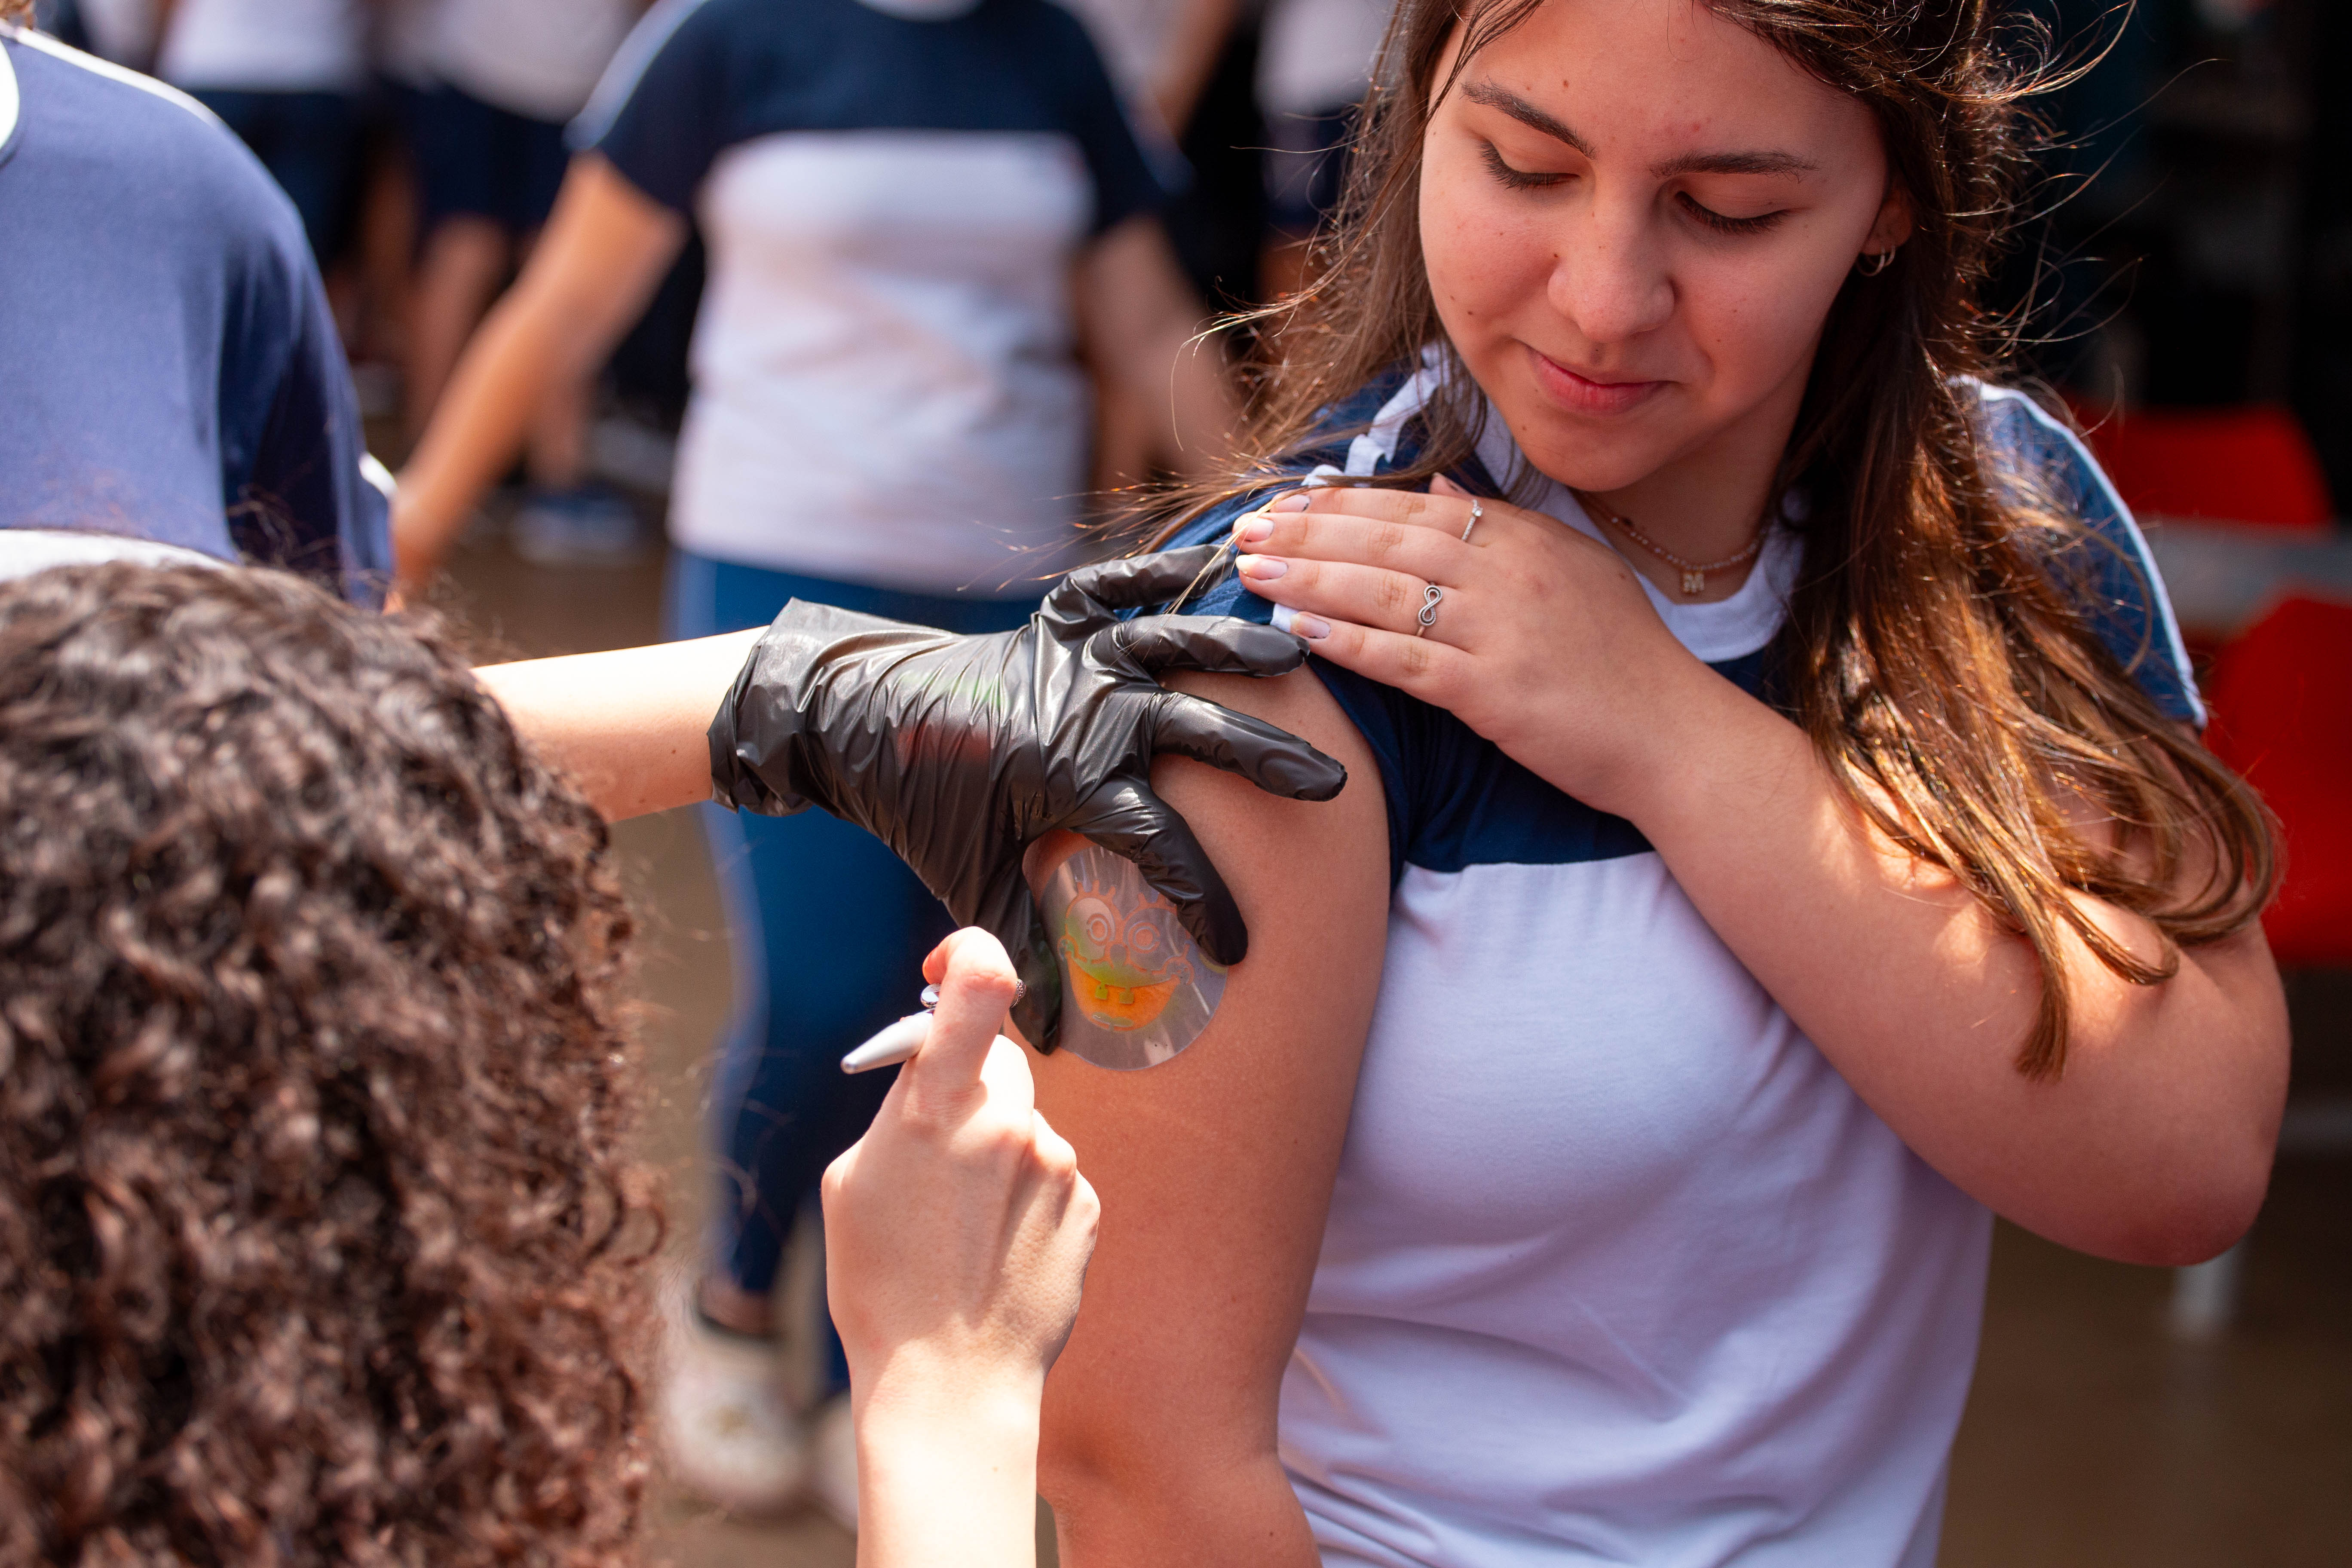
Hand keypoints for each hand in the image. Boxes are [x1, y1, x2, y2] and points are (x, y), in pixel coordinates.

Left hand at [708, 546, 1348, 1047]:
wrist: (857, 718)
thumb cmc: (923, 808)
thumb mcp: (970, 884)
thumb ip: (1020, 951)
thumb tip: (1051, 1042)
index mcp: (1068, 780)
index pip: (1160, 846)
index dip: (1204, 904)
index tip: (1239, 951)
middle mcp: (1084, 711)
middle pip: (1195, 734)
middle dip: (1268, 762)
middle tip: (1332, 787)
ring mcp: (1071, 655)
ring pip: (1170, 644)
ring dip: (1234, 648)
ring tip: (1295, 654)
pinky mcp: (1053, 619)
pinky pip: (1118, 585)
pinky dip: (1164, 571)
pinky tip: (1216, 563)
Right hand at [822, 928, 1097, 1413]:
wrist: (951, 1384)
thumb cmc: (881, 1286)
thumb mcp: (852, 1182)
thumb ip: (900, 1112)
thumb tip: (930, 1075)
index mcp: (940, 1107)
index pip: (981, 983)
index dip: (969, 952)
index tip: (947, 966)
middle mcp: (1010, 1123)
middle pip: (997, 1064)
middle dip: (968, 1090)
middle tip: (939, 1152)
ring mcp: (1058, 1164)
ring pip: (1024, 1126)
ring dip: (997, 1155)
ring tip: (961, 1230)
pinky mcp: (1088, 1204)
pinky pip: (1052, 1175)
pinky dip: (1026, 1198)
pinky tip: (996, 1252)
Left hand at [1230, 476, 1709, 814]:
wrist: (1674, 735)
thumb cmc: (1624, 660)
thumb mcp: (1575, 568)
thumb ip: (1507, 525)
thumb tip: (1444, 485)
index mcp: (1527, 541)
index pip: (1417, 508)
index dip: (1344, 504)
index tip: (1288, 502)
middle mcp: (1510, 574)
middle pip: (1389, 542)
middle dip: (1309, 533)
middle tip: (1247, 528)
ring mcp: (1502, 632)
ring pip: (1386, 594)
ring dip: (1310, 580)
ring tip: (1253, 571)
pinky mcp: (1494, 692)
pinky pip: (1407, 661)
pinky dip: (1350, 644)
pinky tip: (1301, 633)